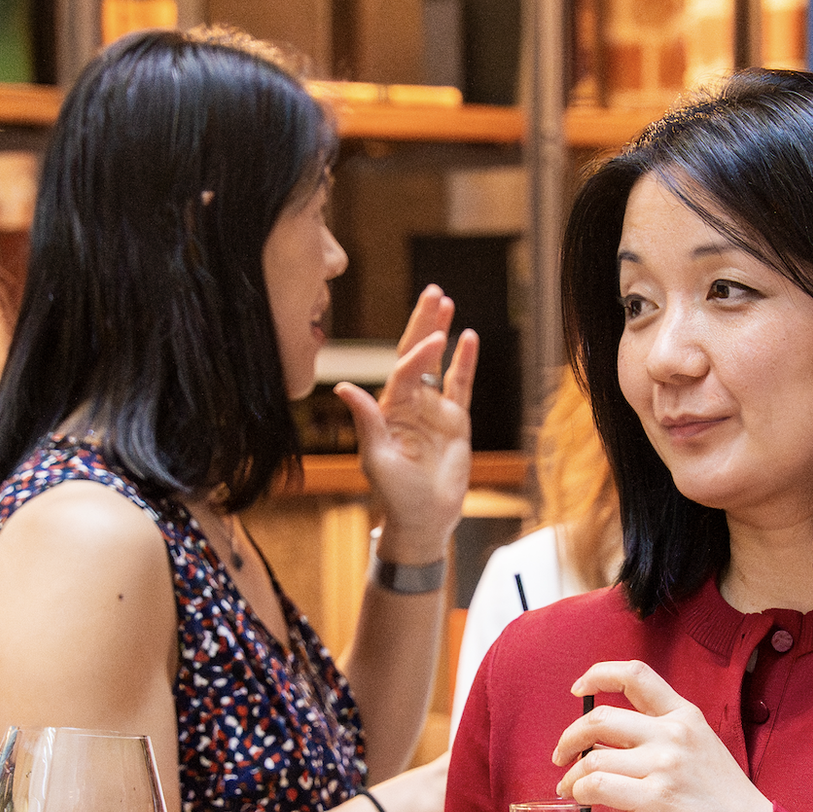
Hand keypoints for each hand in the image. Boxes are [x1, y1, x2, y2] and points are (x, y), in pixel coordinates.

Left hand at [337, 285, 475, 562]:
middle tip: (433, 292)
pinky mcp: (456, 421)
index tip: (435, 341)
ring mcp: (433, 410)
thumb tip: (343, 387)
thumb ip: (366, 421)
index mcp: (387, 409)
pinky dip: (465, 362)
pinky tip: (470, 337)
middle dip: (423, 323)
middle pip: (416, 354)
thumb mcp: (376, 459)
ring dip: (442, 333)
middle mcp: (409, 403)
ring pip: (438, 363)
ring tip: (448, 303)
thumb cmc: (395, 494)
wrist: (424, 519)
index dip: (417, 354)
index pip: (403, 371)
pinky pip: (460, 385)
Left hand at [552, 662, 771, 811]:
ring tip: (570, 787)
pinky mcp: (653, 800)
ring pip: (593, 758)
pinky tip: (582, 799)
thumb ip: (662, 736)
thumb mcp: (701, 748)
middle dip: (570, 736)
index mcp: (685, 716)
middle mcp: (672, 734)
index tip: (579, 688)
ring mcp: (663, 766)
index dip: (598, 674)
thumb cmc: (723, 800)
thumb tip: (610, 744)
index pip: (635, 675)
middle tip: (561, 754)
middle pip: (600, 718)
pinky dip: (580, 792)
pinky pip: (597, 787)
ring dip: (572, 774)